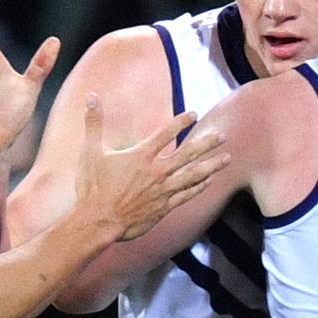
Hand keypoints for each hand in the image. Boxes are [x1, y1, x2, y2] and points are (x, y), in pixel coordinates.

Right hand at [76, 94, 227, 240]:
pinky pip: (186, 195)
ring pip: (193, 175)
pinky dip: (198, 188)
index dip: (181, 121)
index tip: (194, 114)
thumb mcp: (90, 151)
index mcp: (140, 156)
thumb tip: (91, 97)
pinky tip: (209, 182)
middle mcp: (156, 171)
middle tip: (222, 136)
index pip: (165, 133)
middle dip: (207, 143)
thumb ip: (93, 123)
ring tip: (226, 159)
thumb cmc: (92, 187)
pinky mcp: (163, 207)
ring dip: (211, 166)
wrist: (97, 221)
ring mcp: (162, 190)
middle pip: (187, 154)